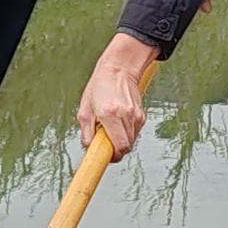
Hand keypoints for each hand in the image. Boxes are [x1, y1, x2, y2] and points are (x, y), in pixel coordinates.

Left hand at [79, 35, 157, 158]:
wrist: (119, 69)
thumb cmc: (99, 86)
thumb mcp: (85, 109)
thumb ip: (86, 132)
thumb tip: (89, 147)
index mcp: (110, 115)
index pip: (118, 147)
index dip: (113, 157)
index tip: (106, 159)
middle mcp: (125, 116)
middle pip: (126, 147)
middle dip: (115, 150)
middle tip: (105, 143)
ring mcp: (136, 116)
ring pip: (131, 141)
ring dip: (120, 141)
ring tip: (110, 128)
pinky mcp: (141, 115)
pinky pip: (134, 133)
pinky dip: (126, 133)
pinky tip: (118, 122)